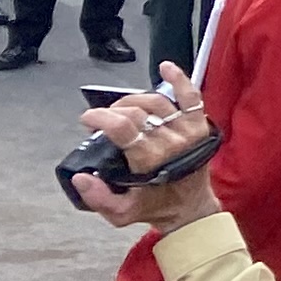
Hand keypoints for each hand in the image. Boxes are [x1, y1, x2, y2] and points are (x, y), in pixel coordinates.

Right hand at [67, 68, 222, 231]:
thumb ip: (97, 198)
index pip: (122, 127)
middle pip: (136, 111)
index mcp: (150, 161)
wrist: (190, 208)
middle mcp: (171, 141)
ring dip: (133, 99)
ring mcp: (188, 130)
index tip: (87, 119)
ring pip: (157, 101)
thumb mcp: (120, 213)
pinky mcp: (200, 124)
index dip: (100, 118)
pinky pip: (191, 96)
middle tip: (102, 119)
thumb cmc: (153, 207)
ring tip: (120, 107)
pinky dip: (179, 79)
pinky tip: (165, 67)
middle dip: (112, 111)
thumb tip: (81, 176)